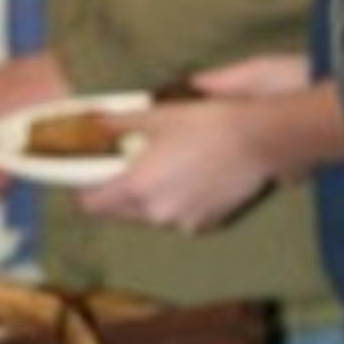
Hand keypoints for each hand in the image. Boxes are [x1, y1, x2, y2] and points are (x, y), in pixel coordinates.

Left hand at [76, 93, 276, 230]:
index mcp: (136, 188)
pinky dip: (180, 204)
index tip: (92, 175)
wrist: (257, 141)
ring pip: (152, 216)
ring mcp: (182, 224)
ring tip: (169, 170)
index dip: (86, 190)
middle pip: (120, 212)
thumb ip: (117, 124)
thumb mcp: (156, 117)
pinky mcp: (206, 226)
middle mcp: (155, 213)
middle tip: (132, 167)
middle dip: (119, 193)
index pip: (91, 205)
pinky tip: (194, 180)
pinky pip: (180, 219)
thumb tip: (92, 124)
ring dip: (151, 199)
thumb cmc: (205, 125)